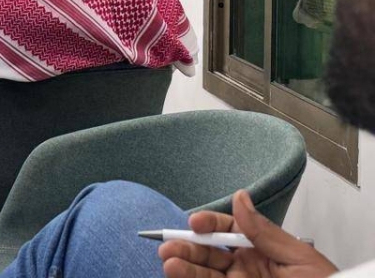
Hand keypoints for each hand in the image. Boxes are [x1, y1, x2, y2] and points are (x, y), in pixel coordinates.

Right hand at [159, 190, 336, 277]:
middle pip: (208, 254)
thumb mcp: (299, 258)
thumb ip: (265, 232)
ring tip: (169, 263)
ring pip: (203, 275)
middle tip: (169, 247)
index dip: (209, 224)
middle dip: (187, 247)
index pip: (227, 231)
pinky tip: (179, 276)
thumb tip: (241, 198)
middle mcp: (246, 269)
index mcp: (262, 251)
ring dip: (184, 267)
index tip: (195, 222)